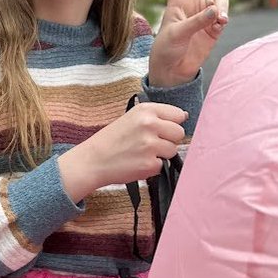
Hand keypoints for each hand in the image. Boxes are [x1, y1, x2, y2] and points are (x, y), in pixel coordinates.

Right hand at [58, 102, 187, 199]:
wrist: (93, 160)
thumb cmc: (111, 140)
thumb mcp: (131, 118)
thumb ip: (156, 116)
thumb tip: (184, 117)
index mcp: (146, 110)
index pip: (178, 114)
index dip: (171, 124)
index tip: (161, 129)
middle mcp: (149, 125)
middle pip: (179, 133)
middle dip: (169, 140)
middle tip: (150, 143)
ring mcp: (150, 145)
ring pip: (173, 150)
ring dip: (161, 154)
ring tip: (141, 153)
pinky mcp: (150, 164)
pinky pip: (162, 165)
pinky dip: (152, 167)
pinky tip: (137, 163)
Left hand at [148, 0, 230, 87]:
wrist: (174, 70)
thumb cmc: (167, 50)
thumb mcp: (176, 34)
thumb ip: (197, 21)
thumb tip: (218, 11)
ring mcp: (206, 11)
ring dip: (221, 7)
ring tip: (218, 21)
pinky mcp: (216, 24)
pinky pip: (225, 14)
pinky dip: (223, 19)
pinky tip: (217, 28)